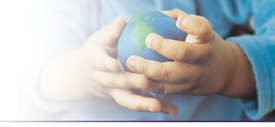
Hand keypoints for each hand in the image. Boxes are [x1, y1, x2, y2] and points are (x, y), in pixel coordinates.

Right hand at [80, 17, 176, 115]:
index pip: (99, 63)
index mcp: (94, 63)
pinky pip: (140, 103)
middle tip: (144, 81)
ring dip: (143, 103)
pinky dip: (156, 106)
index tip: (114, 65)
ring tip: (157, 106)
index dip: (105, 64)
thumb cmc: (98, 52)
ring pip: (127, 99)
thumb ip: (111, 32)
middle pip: (116, 83)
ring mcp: (115, 92)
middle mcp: (104, 81)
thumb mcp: (99, 40)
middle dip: (129, 82)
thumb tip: (122, 21)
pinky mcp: (126, 98)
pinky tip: (172, 110)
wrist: (87, 75)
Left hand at [126, 9, 255, 98]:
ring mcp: (193, 77)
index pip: (201, 29)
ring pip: (169, 78)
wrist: (224, 73)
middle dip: (162, 48)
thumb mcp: (201, 30)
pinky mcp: (184, 91)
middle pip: (182, 54)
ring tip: (130, 63)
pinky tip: (133, 77)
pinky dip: (147, 85)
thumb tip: (154, 16)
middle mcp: (201, 59)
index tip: (177, 21)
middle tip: (144, 42)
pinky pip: (163, 89)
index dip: (189, 24)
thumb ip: (181, 19)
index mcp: (206, 40)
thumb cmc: (204, 45)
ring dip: (148, 72)